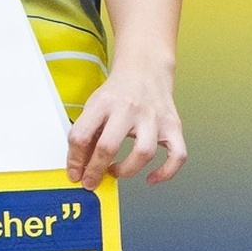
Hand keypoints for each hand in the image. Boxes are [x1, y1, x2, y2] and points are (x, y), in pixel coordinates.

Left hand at [68, 57, 185, 185]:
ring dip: (126, 171)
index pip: (80, 135)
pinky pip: (177, 155)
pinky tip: (151, 178)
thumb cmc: (118, 92)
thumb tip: (79, 167)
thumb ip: (86, 134)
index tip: (75, 173)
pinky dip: (165, 172)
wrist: (146, 69)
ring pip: (143, 153)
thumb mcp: (95, 106)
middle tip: (91, 181)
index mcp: (104, 103)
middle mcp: (129, 109)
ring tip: (116, 171)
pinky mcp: (173, 126)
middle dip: (95, 170)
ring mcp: (154, 118)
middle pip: (108, 146)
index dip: (74, 160)